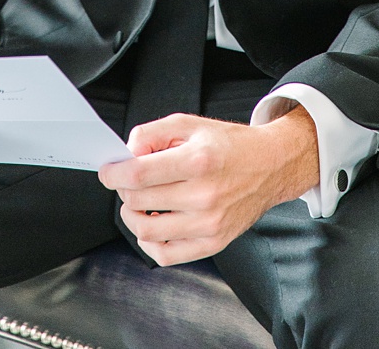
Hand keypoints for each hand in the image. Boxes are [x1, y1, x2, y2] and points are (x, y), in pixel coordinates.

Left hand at [98, 108, 318, 263]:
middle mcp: (204, 196)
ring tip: (138, 202)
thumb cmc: (229, 145)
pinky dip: (149, 242)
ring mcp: (210, 224)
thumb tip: (124, 155)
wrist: (270, 166)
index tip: (108, 172)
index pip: (138, 175)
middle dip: (122, 189)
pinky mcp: (214, 243)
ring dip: (131, 215)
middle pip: (138, 201)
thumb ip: (149, 134)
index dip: (113, 174)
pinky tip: (152, 223)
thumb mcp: (186, 124)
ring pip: (146, 231)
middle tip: (128, 181)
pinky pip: (167, 255)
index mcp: (197, 162)